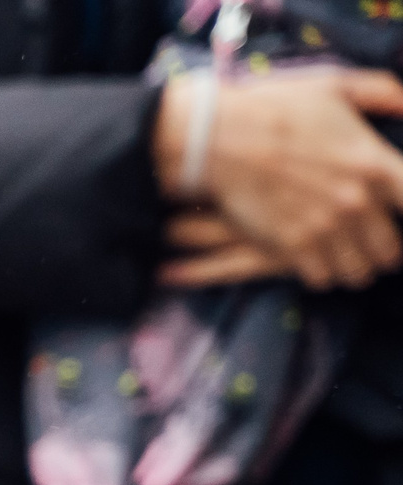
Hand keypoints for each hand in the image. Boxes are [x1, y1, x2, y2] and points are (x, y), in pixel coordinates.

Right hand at [154, 68, 402, 290]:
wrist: (219, 138)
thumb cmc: (275, 109)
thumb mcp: (335, 86)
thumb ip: (381, 93)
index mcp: (374, 162)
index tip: (396, 219)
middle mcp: (357, 200)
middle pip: (391, 250)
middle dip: (384, 253)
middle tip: (371, 248)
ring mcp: (325, 226)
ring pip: (358, 271)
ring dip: (353, 268)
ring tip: (344, 261)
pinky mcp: (291, 245)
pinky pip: (321, 278)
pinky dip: (321, 275)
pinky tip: (314, 264)